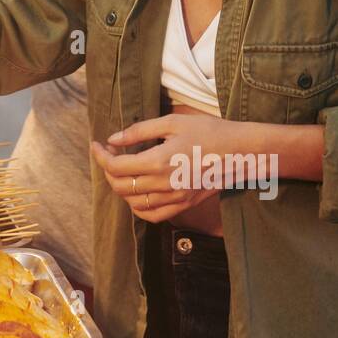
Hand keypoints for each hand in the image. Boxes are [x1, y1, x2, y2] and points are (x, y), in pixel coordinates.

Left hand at [90, 113, 239, 222]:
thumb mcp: (172, 123)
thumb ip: (139, 131)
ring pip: (134, 203)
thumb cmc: (209, 131)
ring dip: (121, 188)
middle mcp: (164, 184)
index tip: (96, 145)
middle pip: (121, 186)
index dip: (101, 156)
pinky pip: (153, 215)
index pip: (117, 166)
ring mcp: (175, 198)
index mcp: (159, 161)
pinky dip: (138, 207)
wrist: (241, 152)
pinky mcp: (184, 204)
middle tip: (108, 154)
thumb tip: (113, 139)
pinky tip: (137, 192)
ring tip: (121, 171)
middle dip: (108, 171)